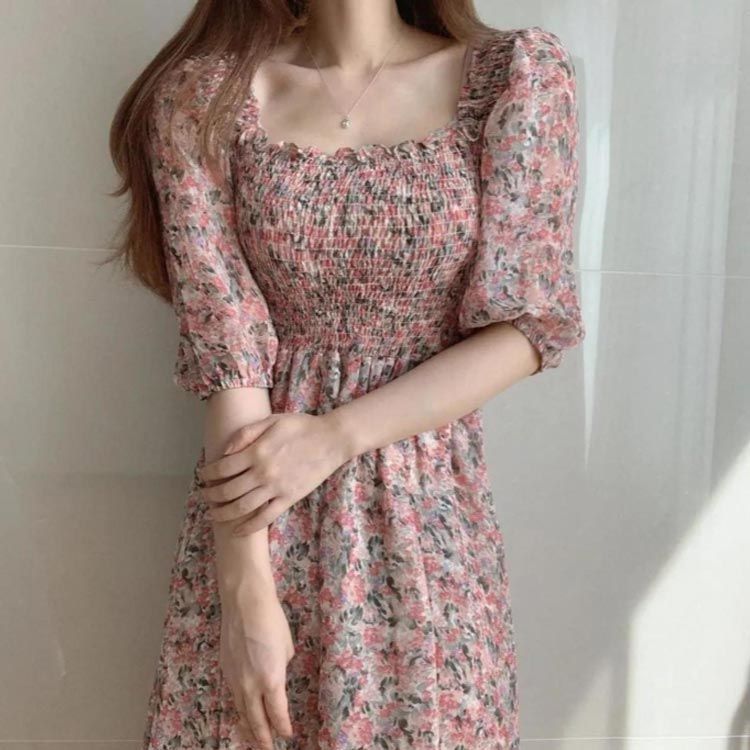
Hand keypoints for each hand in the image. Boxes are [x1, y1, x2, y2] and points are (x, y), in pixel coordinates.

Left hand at [198, 412, 351, 535]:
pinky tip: (237, 530)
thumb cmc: (302, 426)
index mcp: (257, 452)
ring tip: (214, 514)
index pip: (222, 468)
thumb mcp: (272, 420)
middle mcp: (263, 472)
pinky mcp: (289, 498)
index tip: (203, 475)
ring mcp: (276, 488)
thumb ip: (246, 433)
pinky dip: (248, 527)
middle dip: (211, 495)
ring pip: (242, 507)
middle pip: (228, 490)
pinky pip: (265, 517)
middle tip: (204, 495)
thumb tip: (224, 451)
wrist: (332, 440)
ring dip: (223, 513)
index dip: (208, 473)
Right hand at [220, 585, 294, 747]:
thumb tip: (277, 672)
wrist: (245, 603)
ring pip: (241, 710)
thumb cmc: (272, 620)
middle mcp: (251, 685)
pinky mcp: (225, 669)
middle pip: (256, 720)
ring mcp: (235, 678)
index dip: (282, 727)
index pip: (277, 714)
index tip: (287, 735)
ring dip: (248, 725)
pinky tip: (241, 710)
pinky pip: (233, 695)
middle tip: (267, 749)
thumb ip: (282, 666)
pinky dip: (238, 707)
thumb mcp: (287, 647)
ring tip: (252, 738)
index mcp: (271, 680)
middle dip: (262, 737)